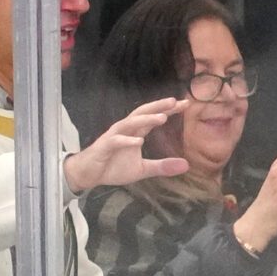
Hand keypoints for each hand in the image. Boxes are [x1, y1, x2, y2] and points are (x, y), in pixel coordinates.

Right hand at [62, 98, 190, 194]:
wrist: (89, 174)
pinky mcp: (104, 147)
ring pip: (130, 124)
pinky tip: (138, 141)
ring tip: (162, 118)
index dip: (168, 110)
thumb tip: (187, 165)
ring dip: (146, 120)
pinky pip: (116, 141)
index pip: (153, 117)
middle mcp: (125, 130)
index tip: (185, 104)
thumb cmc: (114, 167)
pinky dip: (127, 140)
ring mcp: (113, 137)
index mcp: (135, 133)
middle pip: (142, 113)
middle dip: (158, 106)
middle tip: (174, 101)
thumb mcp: (143, 169)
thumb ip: (162, 166)